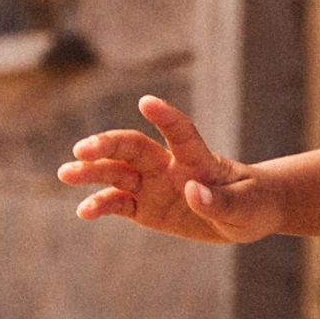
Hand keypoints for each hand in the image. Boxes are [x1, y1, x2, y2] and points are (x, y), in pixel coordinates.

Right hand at [58, 96, 283, 243]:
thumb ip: (220, 201)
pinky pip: (118, 204)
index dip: (165, 117)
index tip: (146, 102)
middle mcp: (169, 166)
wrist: (246, 216)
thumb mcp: (247, 207)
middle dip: (107, 146)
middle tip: (83, 149)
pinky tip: (84, 212)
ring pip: (117, 173)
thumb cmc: (253, 203)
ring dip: (92, 171)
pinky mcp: (145, 207)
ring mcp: (153, 185)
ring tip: (67, 173)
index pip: (180, 132)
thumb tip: (192, 191)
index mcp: (198, 158)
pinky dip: (101, 206)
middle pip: (133, 147)